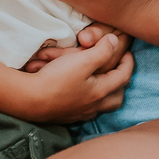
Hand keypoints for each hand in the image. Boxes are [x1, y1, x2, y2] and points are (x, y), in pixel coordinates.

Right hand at [16, 34, 133, 121]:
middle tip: (118, 70)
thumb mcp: (81, 60)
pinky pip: (87, 110)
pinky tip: (83, 94)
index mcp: (101, 91)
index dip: (128, 63)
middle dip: (121, 83)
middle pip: (117, 97)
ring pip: (102, 106)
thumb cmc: (56, 79)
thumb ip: (102, 51)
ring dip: (107, 94)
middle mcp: (94, 106)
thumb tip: (115, 42)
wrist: (30, 100)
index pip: (123, 76)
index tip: (128, 53)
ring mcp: (81, 113)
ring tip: (103, 82)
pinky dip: (91, 101)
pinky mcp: (68, 117)